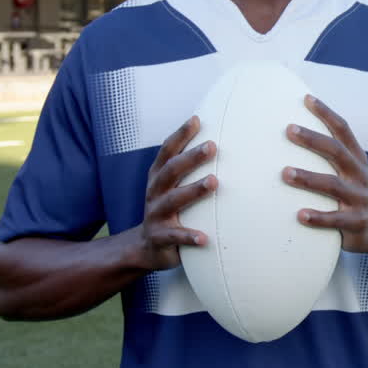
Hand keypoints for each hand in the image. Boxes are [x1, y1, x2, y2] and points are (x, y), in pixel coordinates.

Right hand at [139, 116, 216, 270]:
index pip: (168, 151)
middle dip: (190, 157)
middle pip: (171, 171)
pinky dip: (189, 236)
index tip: (196, 120)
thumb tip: (220, 142)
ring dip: (194, 190)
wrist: (147, 246)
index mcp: (159, 177)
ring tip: (214, 181)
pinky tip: (204, 238)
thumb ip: (189, 168)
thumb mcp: (174, 187)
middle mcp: (154, 192)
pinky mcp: (159, 238)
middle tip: (212, 146)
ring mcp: (155, 215)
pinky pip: (174, 236)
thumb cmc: (169, 209)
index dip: (180, 135)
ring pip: (173, 200)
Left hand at [283, 95, 367, 253]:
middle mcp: (359, 174)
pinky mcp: (356, 221)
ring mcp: (359, 198)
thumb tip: (294, 132)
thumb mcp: (347, 171)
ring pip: (333, 185)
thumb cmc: (351, 194)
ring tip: (286, 172)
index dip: (327, 113)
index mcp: (356, 159)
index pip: (343, 130)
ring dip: (309, 178)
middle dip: (313, 139)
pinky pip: (336, 219)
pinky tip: (300, 215)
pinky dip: (318, 217)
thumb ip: (329, 155)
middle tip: (289, 130)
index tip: (307, 99)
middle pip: (336, 152)